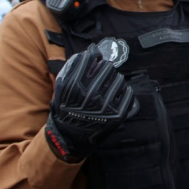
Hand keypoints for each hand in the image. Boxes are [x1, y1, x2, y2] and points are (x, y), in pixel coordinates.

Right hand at [45, 44, 137, 160]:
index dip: (93, 57)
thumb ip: (73, 67)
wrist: (69, 139)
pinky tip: (115, 95)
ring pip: (119, 78)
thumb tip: (92, 49)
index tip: (94, 59)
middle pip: (107, 67)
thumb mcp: (61, 89)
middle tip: (101, 76)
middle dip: (104, 69)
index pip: (90, 59)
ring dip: (113, 80)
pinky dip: (123, 91)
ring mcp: (105, 106)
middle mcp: (90, 95)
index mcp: (75, 87)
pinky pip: (127, 93)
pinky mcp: (117, 115)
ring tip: (107, 88)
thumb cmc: (66, 111)